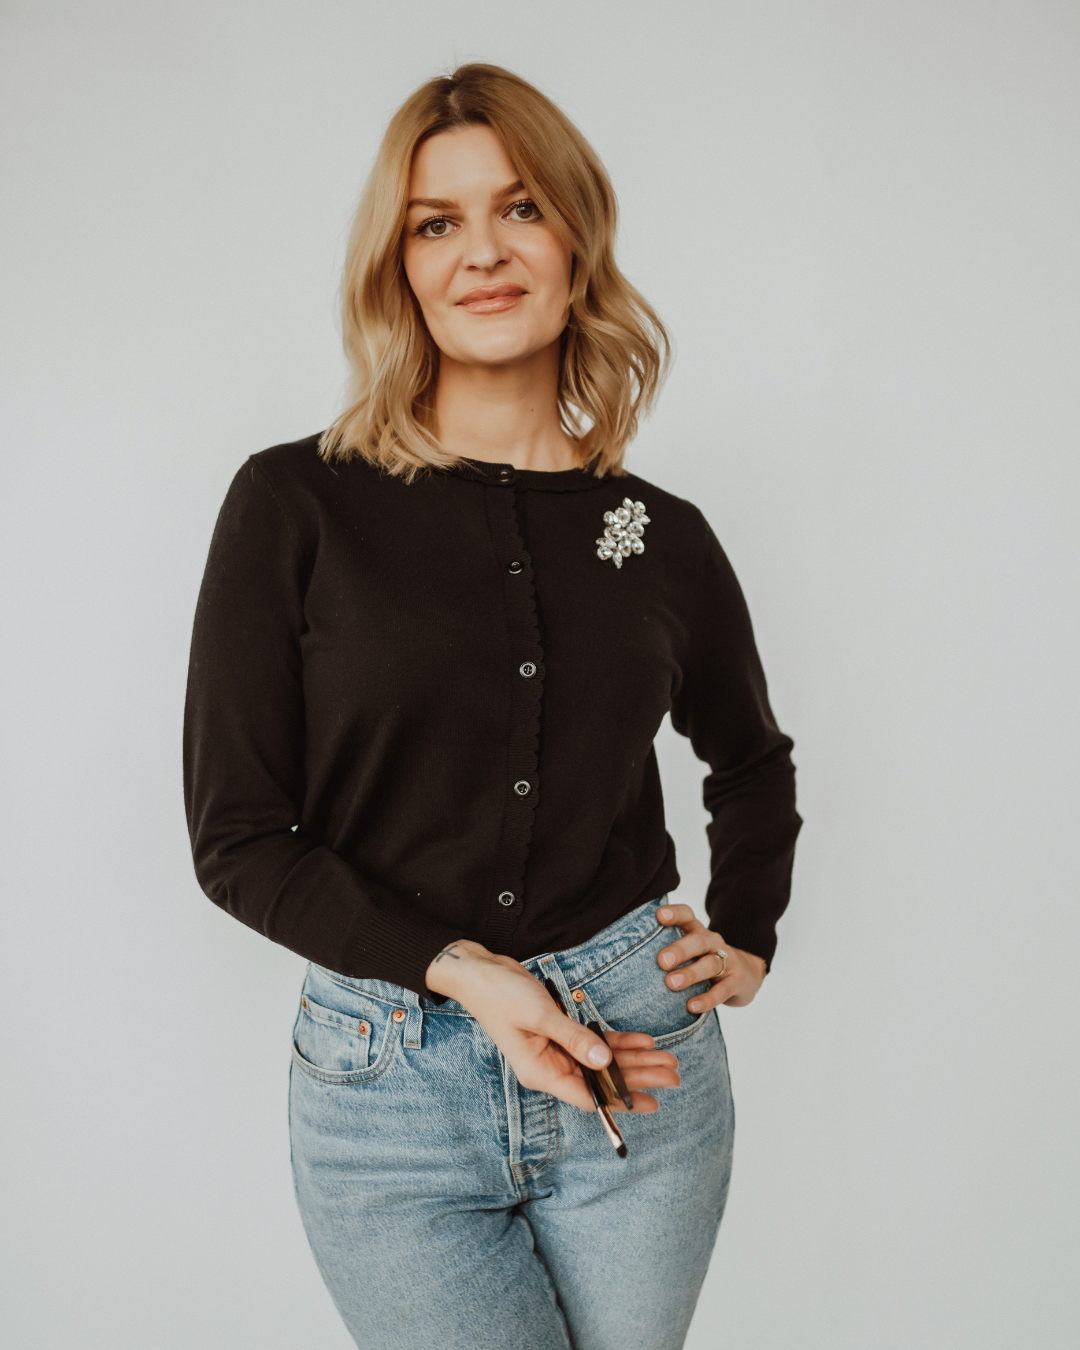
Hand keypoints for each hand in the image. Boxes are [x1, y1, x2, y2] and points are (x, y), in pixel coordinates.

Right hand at [426, 940, 679, 1112]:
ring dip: (634, 1059)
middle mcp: (549, 1066)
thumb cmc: (501, 994)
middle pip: (600, 1080)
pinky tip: (644, 1040)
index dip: (619, 1100)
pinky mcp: (558, 1031)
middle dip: (637, 1078)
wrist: (479, 971)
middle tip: (673, 1076)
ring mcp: (554, 1049)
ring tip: (667, 1060)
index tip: (650, 1102)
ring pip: (601, 1061)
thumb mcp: (540, 1016)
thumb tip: (605, 1060)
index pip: (586, 1095)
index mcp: (540, 1071)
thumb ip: (574, 1038)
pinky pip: (593, 1042)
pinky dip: (618, 1041)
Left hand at [656, 905, 766, 1011]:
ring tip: (671, 984)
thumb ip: (664, 948)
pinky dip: (707, 999)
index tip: (658, 916)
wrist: (746, 975)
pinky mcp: (737, 981)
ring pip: (710, 964)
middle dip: (679, 949)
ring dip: (690, 973)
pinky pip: (723, 990)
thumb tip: (621, 953)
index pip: (687, 915)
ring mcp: (727, 960)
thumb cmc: (703, 962)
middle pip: (698, 940)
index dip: (674, 913)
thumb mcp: (689, 950)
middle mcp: (712, 942)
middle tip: (661, 961)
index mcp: (697, 931)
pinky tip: (691, 1007)